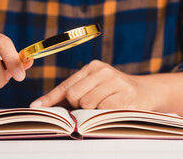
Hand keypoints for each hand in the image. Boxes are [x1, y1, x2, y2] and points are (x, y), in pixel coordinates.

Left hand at [30, 60, 155, 109]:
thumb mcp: (95, 86)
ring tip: (104, 107)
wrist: (146, 92)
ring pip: (87, 104)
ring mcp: (116, 81)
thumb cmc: (114, 92)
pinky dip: (104, 115)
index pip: (67, 85)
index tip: (36, 108)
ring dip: (92, 112)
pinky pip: (103, 111)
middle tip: (90, 107)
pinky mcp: (126, 95)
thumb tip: (43, 106)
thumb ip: (73, 93)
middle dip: (78, 107)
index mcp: (93, 67)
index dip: (51, 98)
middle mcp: (103, 71)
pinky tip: (114, 109)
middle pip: (75, 96)